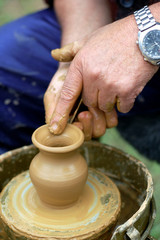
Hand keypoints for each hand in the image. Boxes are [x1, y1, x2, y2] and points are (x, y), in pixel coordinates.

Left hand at [49, 14, 157, 134]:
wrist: (143, 34)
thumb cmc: (114, 37)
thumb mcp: (89, 40)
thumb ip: (70, 51)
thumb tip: (54, 55)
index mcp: (81, 65)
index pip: (67, 95)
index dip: (60, 114)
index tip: (55, 128)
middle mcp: (93, 77)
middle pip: (89, 102)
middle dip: (95, 98)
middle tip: (105, 84)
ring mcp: (110, 85)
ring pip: (105, 106)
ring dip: (110, 100)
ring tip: (116, 83)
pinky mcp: (127, 90)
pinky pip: (122, 108)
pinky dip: (124, 102)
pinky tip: (127, 87)